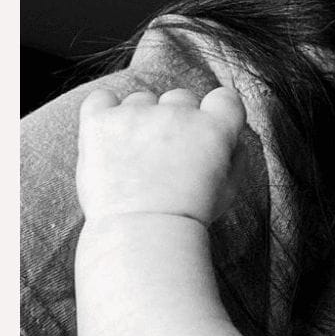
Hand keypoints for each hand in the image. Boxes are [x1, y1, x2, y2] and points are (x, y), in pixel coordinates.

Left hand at [76, 86, 250, 224]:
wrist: (141, 236)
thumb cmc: (186, 221)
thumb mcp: (228, 191)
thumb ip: (233, 157)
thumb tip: (229, 138)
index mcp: (215, 129)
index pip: (224, 99)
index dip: (214, 115)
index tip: (202, 135)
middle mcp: (179, 113)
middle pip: (179, 99)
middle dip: (175, 122)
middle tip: (163, 157)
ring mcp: (137, 114)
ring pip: (141, 101)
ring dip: (139, 121)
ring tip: (132, 160)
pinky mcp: (101, 121)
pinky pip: (102, 100)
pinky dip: (104, 112)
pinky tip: (109, 137)